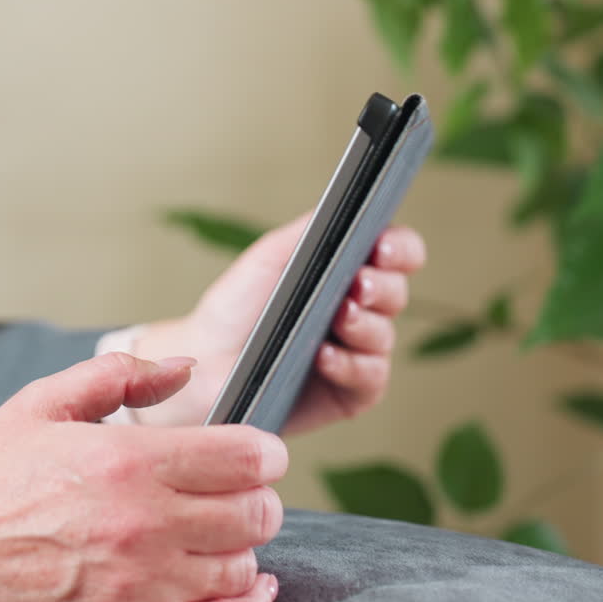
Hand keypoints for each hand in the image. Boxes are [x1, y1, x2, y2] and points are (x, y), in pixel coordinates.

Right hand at [0, 353, 286, 601]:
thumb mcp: (39, 405)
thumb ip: (120, 376)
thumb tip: (183, 368)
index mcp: (126, 461)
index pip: (247, 457)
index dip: (264, 452)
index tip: (255, 453)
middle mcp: (142, 526)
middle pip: (256, 515)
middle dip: (256, 499)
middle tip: (235, 493)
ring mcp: (138, 588)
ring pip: (242, 570)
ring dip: (239, 550)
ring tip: (212, 536)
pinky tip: (244, 590)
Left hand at [132, 212, 425, 434]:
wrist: (202, 362)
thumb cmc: (235, 309)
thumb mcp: (269, 258)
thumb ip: (310, 231)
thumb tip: (349, 207)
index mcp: (347, 273)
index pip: (397, 254)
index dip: (400, 249)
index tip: (382, 249)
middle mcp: (359, 312)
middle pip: (397, 293)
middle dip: (383, 287)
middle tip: (359, 285)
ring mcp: (357, 354)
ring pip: (385, 337)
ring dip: (365, 326)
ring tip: (339, 318)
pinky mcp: (349, 394)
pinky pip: (368, 379)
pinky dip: (350, 365)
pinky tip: (324, 356)